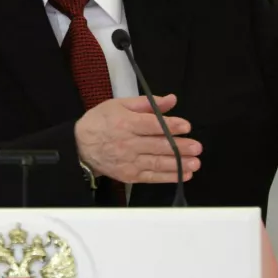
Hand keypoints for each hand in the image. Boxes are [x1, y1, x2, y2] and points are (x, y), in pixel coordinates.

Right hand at [74, 94, 201, 182]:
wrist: (79, 146)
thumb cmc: (101, 121)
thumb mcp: (120, 104)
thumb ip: (147, 103)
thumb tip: (172, 100)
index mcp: (126, 123)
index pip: (152, 125)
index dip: (171, 126)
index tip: (187, 126)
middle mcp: (128, 144)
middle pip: (158, 146)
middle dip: (180, 147)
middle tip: (197, 147)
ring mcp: (129, 162)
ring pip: (157, 163)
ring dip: (178, 164)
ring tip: (195, 163)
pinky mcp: (129, 176)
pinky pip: (152, 177)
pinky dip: (168, 177)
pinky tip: (184, 175)